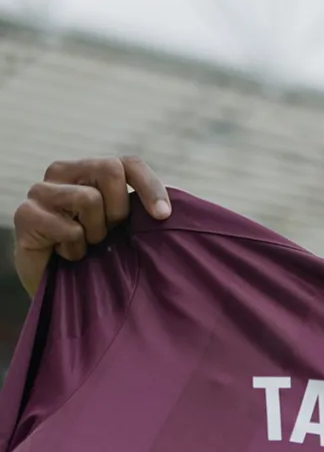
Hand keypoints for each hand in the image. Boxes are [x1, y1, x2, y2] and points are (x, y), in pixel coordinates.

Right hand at [12, 156, 170, 296]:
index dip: (150, 186)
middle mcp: (64, 173)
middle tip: (109, 233)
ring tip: (84, 245)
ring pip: (89, 198)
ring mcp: (42, 191)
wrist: (59, 287)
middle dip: (119, 209)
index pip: (128, 163)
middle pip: (110, 169)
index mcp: (91, 172)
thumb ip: (142, 214)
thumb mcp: (127, 232)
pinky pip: (69, 228)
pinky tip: (66, 254)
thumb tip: (169, 213)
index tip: (163, 216)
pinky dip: (75, 249)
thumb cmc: (99, 257)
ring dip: (95, 233)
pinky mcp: (26, 214)